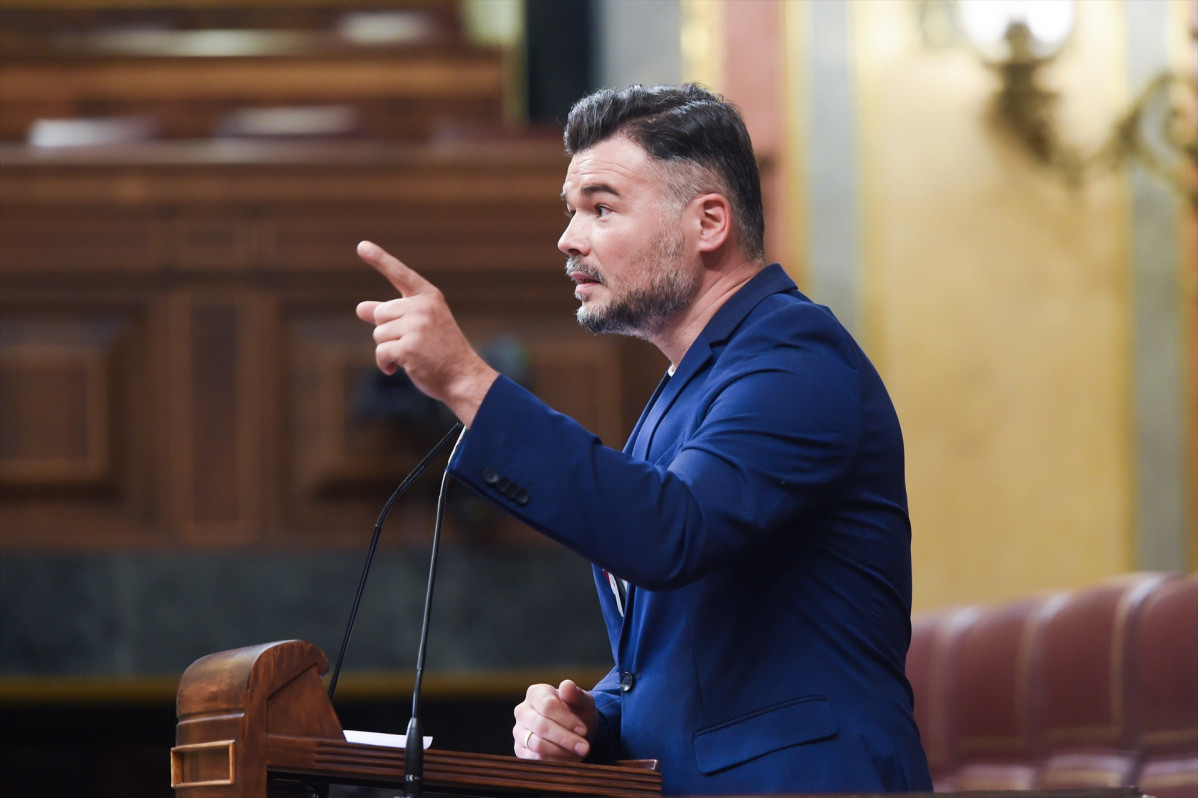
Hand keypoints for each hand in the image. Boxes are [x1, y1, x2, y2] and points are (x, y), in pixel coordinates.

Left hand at [355, 240, 497, 426]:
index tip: (362, 246)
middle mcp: (423, 307)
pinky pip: (380, 352)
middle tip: (411, 344)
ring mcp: (416, 327)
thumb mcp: (420, 326)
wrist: (463, 377)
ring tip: (409, 356)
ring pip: (378, 334)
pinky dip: (385, 363)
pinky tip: (397, 369)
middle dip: (388, 331)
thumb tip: (360, 308)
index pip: (400, 274)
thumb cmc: (441, 352)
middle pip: (381, 313)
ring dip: (387, 349)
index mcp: (428, 297)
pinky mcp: (408, 347)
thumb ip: (391, 315)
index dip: (379, 259)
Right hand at [513, 679, 596, 760]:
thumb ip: (576, 694)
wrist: (574, 730)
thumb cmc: (577, 712)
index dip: (566, 719)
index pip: (547, 705)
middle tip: (584, 747)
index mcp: (536, 693)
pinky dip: (554, 761)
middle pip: (541, 726)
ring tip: (579, 753)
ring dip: (561, 751)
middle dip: (565, 738)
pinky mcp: (520, 749)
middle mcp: (523, 711)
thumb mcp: (582, 702)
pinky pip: (534, 758)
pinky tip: (568, 759)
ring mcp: (519, 731)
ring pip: (537, 744)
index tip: (583, 730)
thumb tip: (567, 686)